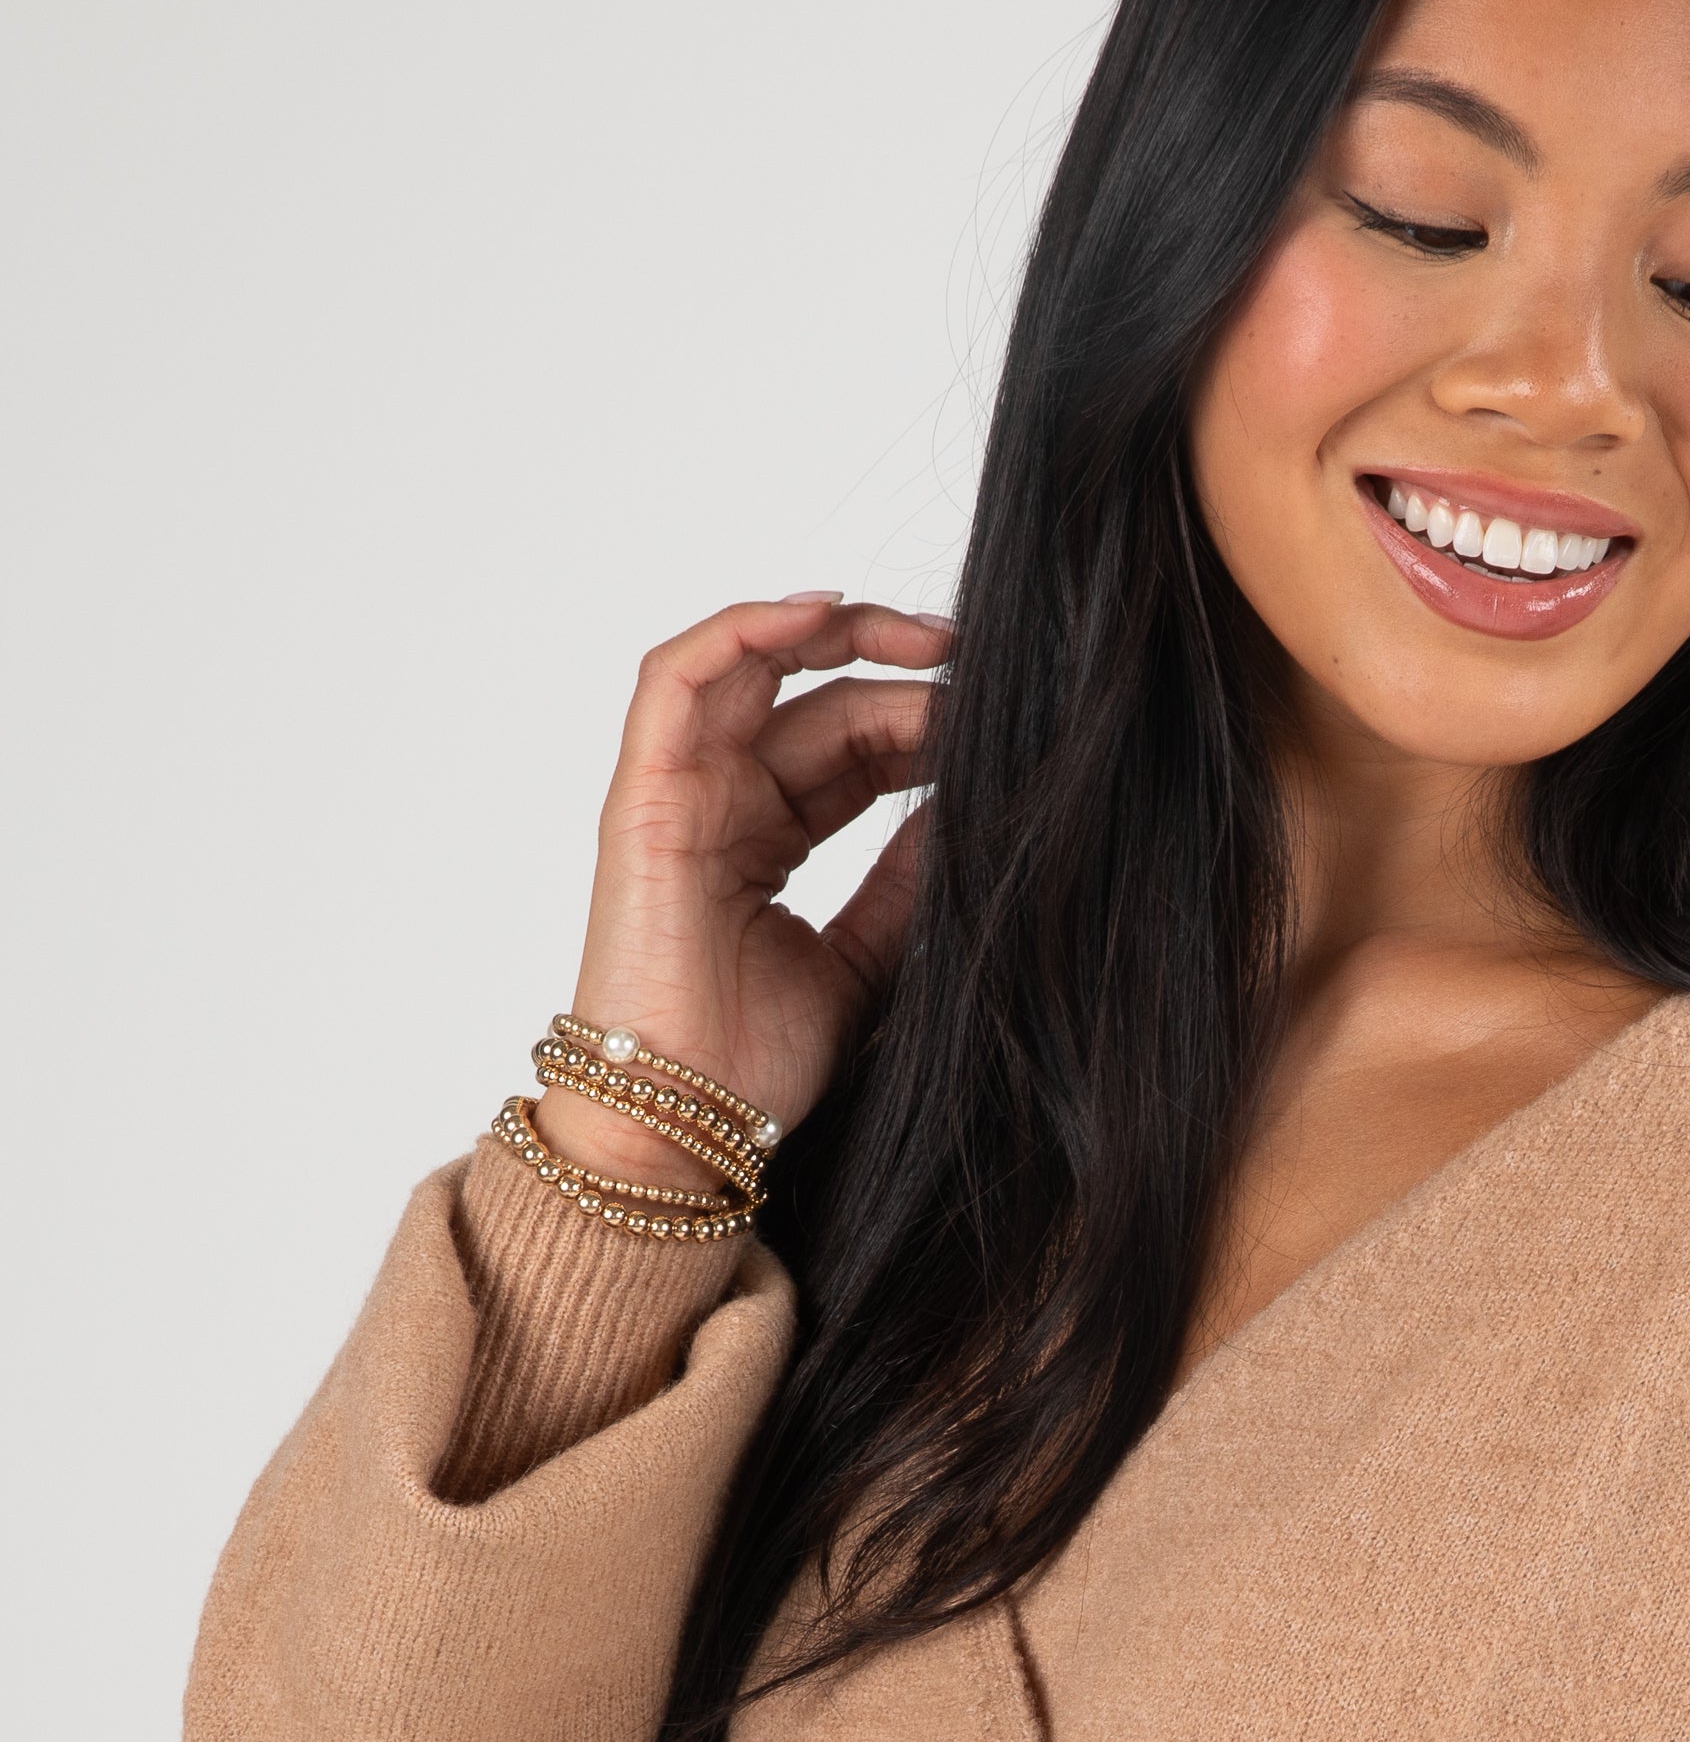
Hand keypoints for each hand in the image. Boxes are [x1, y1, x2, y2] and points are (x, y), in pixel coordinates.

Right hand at [543, 591, 951, 1183]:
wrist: (688, 1128)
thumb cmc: (759, 1065)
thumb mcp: (869, 959)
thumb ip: (907, 883)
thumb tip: (972, 811)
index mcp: (764, 840)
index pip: (849, 749)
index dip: (919, 722)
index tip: (994, 719)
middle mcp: (719, 805)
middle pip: (815, 704)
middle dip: (900, 675)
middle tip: (978, 674)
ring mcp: (677, 797)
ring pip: (754, 673)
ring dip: (837, 635)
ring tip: (925, 637)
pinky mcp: (643, 801)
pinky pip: (676, 681)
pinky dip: (742, 632)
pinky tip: (823, 613)